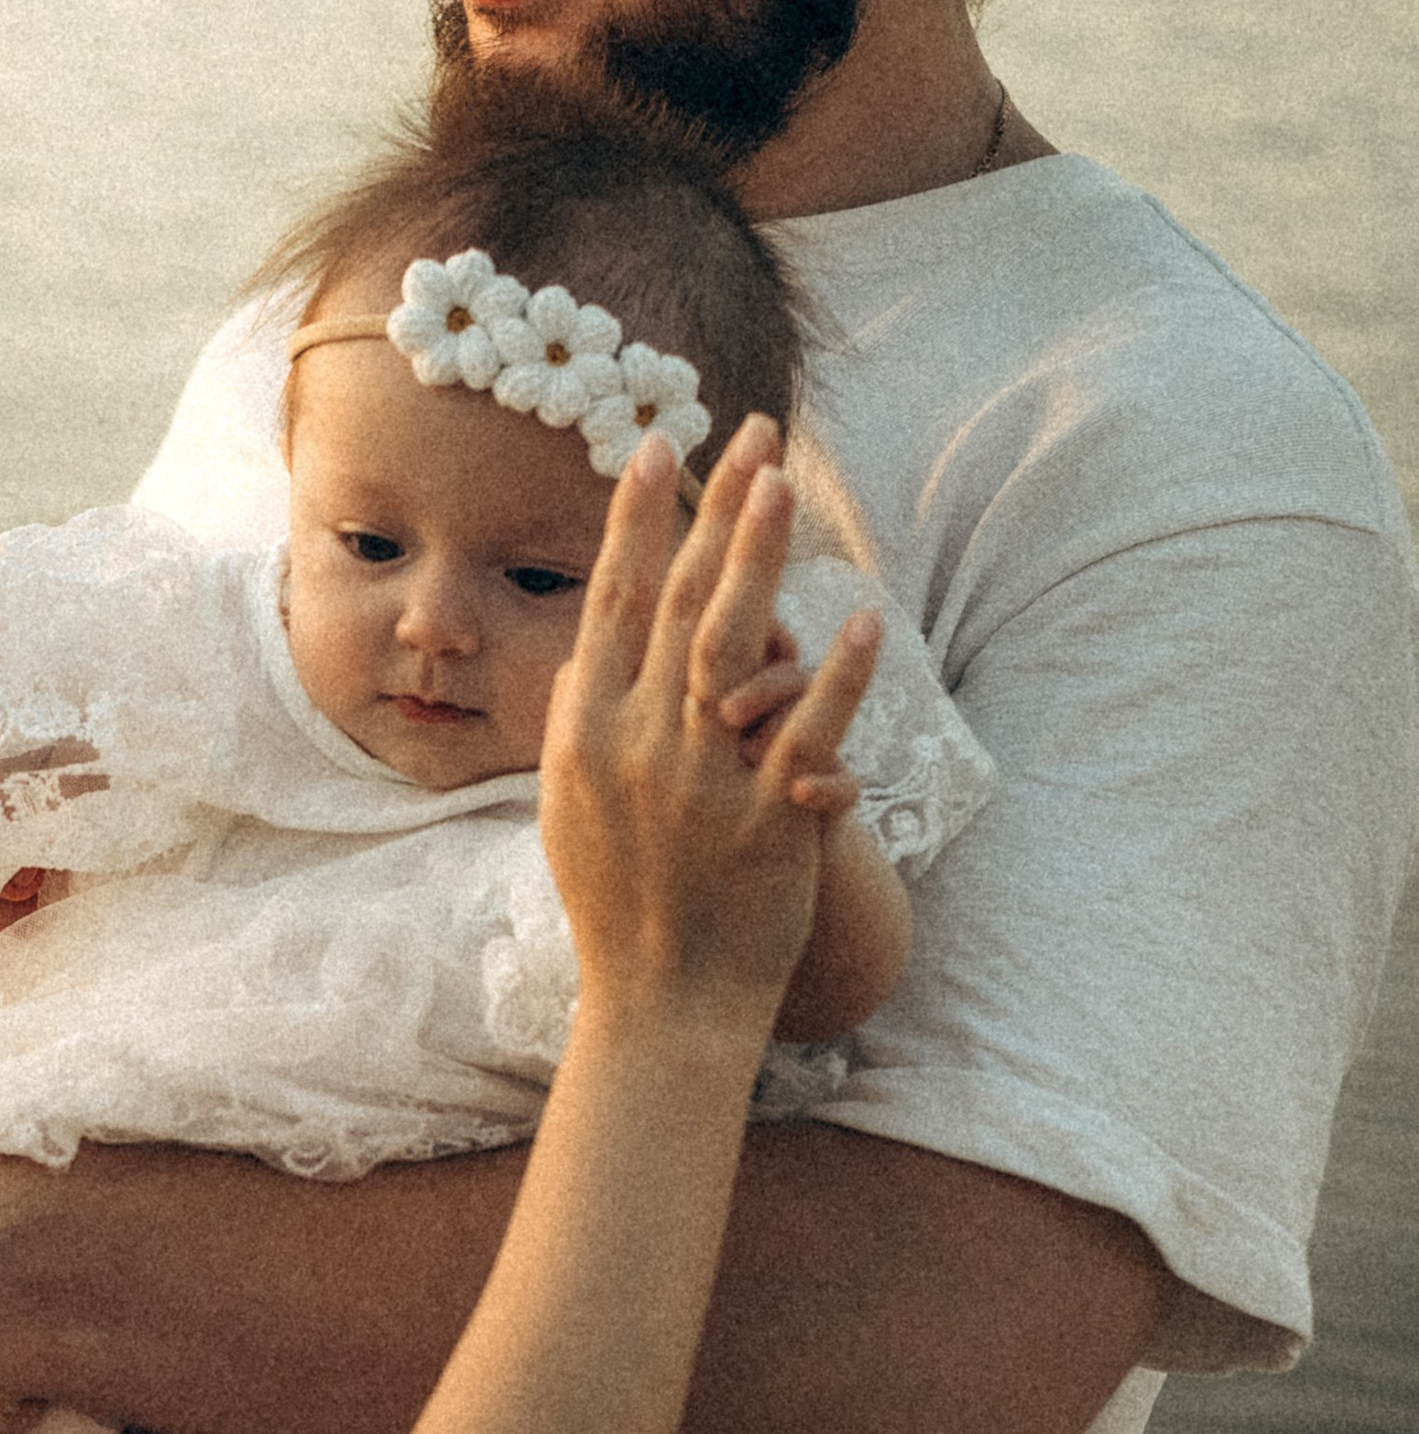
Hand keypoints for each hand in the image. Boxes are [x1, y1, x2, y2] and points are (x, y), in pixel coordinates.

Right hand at [540, 421, 879, 1028]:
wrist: (660, 1002)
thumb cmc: (617, 901)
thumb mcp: (568, 805)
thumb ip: (580, 720)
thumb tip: (590, 646)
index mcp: (585, 730)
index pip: (615, 598)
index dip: (638, 518)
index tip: (659, 445)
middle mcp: (637, 742)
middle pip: (681, 601)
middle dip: (715, 508)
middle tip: (751, 432)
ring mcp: (702, 780)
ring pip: (733, 648)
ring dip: (760, 560)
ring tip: (785, 484)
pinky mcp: (767, 821)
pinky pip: (808, 734)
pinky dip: (838, 676)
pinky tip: (865, 619)